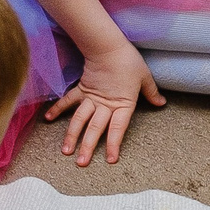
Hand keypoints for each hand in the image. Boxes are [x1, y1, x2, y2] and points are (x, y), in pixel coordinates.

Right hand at [44, 37, 165, 165]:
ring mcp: (91, 98)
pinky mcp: (81, 89)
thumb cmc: (128, 61)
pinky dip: (58, 109)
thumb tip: (161, 103)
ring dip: (72, 135)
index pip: (118, 128)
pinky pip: (68, 101)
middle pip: (95, 128)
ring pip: (80, 120)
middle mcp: (105, 105)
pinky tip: (48, 120)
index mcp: (122, 104)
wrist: (108, 45)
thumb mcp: (144, 77)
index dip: (114, 144)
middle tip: (81, 163)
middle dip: (87, 147)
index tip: (110, 159)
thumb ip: (151, 92)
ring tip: (66, 151)